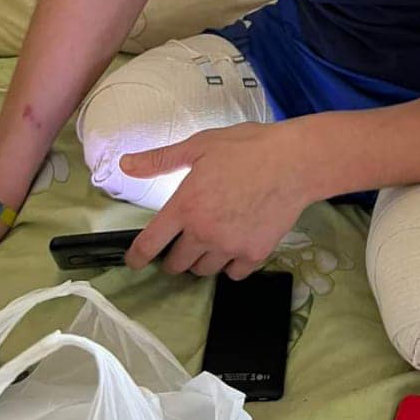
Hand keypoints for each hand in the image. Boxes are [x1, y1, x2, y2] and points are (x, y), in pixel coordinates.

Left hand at [119, 122, 310, 278]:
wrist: (295, 161)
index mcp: (185, 207)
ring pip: (204, 271)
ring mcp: (230, 247)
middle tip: (185, 240)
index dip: (137, 257)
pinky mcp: (255, 254)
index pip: (149, 244)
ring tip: (212, 241)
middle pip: (176, 264)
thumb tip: (125, 164)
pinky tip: (236, 246)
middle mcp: (203, 233)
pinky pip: (234, 274)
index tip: (135, 261)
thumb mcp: (200, 145)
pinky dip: (231, 264)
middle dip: (175, 256)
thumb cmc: (248, 147)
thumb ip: (160, 159)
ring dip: (202, 260)